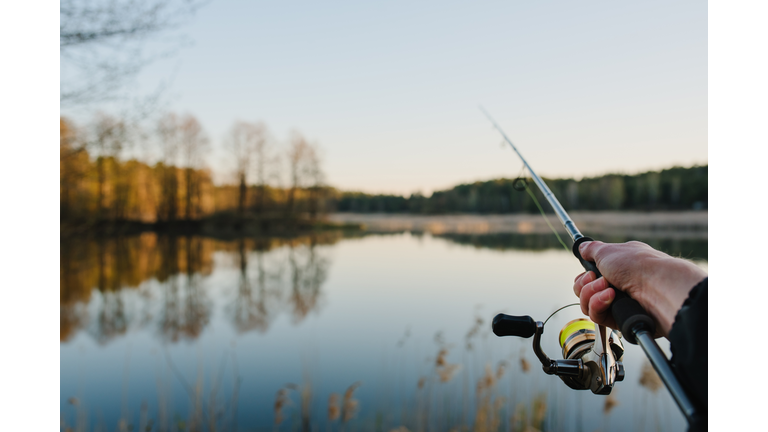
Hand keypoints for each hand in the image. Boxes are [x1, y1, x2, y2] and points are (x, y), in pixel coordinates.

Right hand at [572, 241, 706, 337]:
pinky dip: (599, 305)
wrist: (657, 287)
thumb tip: (582, 247)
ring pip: (587, 304)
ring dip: (591, 294)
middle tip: (600, 279)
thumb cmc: (636, 265)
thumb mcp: (608, 251)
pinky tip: (611, 298)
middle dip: (586, 285)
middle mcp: (617, 285)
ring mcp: (618, 303)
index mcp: (616, 267)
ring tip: (608, 289)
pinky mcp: (619, 319)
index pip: (589, 276)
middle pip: (584, 291)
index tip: (590, 272)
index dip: (585, 276)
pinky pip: (597, 316)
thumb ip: (591, 249)